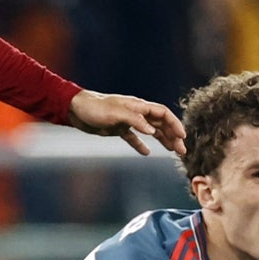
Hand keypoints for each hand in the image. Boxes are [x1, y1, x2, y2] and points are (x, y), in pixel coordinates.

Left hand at [68, 90, 186, 155]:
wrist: (76, 110)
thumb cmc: (95, 108)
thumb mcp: (115, 113)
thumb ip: (135, 121)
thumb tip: (152, 131)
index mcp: (138, 106)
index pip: (162, 113)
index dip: (174, 123)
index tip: (182, 136)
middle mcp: (136, 112)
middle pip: (160, 123)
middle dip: (173, 135)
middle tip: (182, 150)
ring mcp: (128, 121)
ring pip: (150, 131)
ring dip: (162, 140)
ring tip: (172, 152)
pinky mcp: (118, 129)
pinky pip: (133, 138)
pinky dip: (141, 145)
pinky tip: (146, 153)